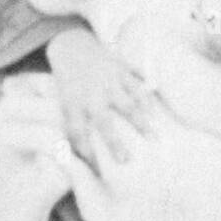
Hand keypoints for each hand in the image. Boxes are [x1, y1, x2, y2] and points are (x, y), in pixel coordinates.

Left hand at [46, 27, 153, 171]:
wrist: (72, 47)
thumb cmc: (69, 85)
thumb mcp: (64, 104)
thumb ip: (72, 129)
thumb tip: (74, 158)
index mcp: (73, 104)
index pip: (77, 134)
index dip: (86, 154)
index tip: (98, 173)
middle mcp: (91, 95)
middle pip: (104, 123)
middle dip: (115, 143)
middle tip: (126, 162)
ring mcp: (108, 82)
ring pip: (127, 105)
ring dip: (141, 123)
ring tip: (154, 140)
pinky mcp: (121, 70)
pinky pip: (137, 86)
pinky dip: (148, 100)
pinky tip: (157, 115)